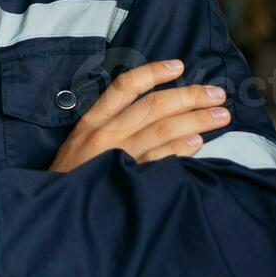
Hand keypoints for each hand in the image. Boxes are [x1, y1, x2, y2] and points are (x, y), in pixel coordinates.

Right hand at [49, 59, 230, 172]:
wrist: (54, 211)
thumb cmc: (72, 174)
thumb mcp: (82, 141)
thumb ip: (110, 124)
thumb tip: (153, 109)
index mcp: (94, 120)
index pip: (125, 86)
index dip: (153, 72)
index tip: (179, 66)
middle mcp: (106, 134)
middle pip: (153, 106)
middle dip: (189, 96)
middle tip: (218, 93)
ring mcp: (117, 156)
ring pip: (162, 129)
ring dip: (196, 120)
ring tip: (221, 116)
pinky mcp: (126, 179)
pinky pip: (159, 160)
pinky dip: (180, 149)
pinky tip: (198, 142)